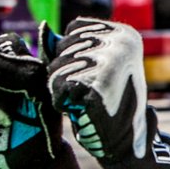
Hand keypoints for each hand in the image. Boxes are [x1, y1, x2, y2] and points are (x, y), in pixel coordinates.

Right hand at [0, 33, 90, 168]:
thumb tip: (44, 26)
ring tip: (11, 121)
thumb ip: (45, 59)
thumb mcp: (48, 88)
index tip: (37, 82)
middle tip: (25, 102)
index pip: (5, 43)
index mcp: (3, 57)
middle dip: (11, 83)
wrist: (31, 157)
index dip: (22, 62)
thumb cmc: (42, 117)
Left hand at [46, 18, 147, 166]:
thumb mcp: (98, 65)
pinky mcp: (95, 85)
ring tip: (84, 100)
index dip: (74, 53)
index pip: (76, 28)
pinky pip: (58, 86)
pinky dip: (63, 101)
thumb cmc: (109, 102)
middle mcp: (120, 43)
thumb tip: (43, 29)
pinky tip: (81, 109)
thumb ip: (74, 46)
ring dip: (62, 88)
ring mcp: (109, 63)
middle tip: (88, 90)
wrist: (126, 140)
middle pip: (63, 46)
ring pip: (57, 67)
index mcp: (125, 34)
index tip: (94, 73)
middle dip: (66, 71)